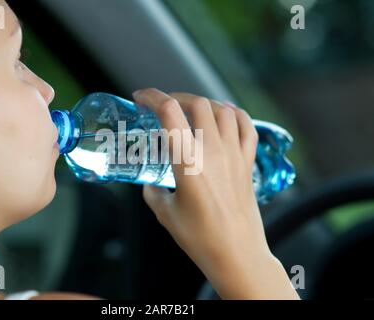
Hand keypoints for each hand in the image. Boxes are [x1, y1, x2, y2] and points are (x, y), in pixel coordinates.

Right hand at [132, 88, 298, 299]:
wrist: (237, 254)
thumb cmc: (200, 238)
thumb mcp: (165, 213)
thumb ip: (153, 192)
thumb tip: (151, 184)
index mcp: (188, 162)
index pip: (169, 111)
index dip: (151, 97)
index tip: (140, 97)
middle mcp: (213, 151)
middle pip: (197, 103)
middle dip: (176, 98)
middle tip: (164, 107)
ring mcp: (234, 154)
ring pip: (222, 109)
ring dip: (204, 103)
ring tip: (191, 110)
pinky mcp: (247, 162)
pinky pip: (246, 126)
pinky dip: (235, 114)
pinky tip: (225, 115)